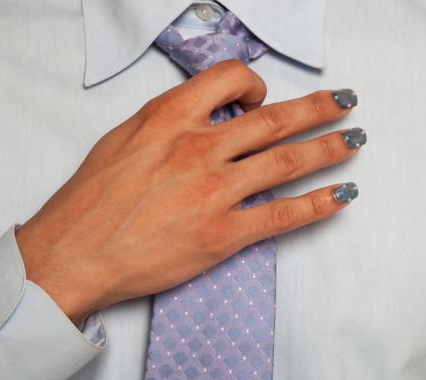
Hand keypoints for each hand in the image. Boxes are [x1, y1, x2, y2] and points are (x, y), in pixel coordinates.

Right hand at [15, 60, 362, 324]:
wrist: (71, 254)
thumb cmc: (89, 200)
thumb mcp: (122, 140)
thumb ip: (168, 124)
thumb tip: (205, 118)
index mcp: (169, 119)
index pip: (230, 79)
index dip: (256, 83)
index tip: (264, 95)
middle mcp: (197, 149)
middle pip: (274, 120)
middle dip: (318, 109)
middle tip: (346, 104)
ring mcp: (213, 192)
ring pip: (286, 162)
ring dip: (328, 149)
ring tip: (354, 141)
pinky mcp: (221, 235)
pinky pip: (281, 215)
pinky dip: (317, 204)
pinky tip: (341, 195)